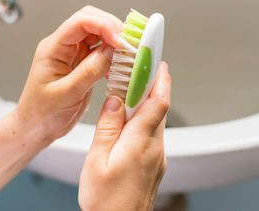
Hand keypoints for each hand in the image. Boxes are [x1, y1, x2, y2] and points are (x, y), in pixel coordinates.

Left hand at [15, 6, 121, 143]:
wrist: (37, 126)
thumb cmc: (42, 113)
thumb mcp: (67, 94)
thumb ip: (89, 71)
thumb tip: (111, 51)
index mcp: (53, 48)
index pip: (80, 22)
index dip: (104, 25)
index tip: (120, 40)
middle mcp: (64, 47)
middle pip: (92, 21)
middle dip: (113, 28)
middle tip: (129, 45)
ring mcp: (74, 54)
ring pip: (99, 35)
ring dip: (116, 42)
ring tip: (128, 56)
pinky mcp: (83, 64)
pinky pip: (102, 51)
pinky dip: (114, 55)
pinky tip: (119, 67)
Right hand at [79, 62, 170, 210]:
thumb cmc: (107, 202)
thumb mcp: (97, 160)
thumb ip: (107, 127)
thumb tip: (114, 100)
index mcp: (140, 142)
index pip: (158, 101)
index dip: (160, 79)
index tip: (157, 62)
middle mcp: (155, 148)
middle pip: (160, 108)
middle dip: (155, 86)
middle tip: (144, 71)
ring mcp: (157, 157)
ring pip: (157, 121)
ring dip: (149, 103)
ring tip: (133, 93)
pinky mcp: (155, 165)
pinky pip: (154, 135)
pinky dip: (146, 121)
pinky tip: (131, 123)